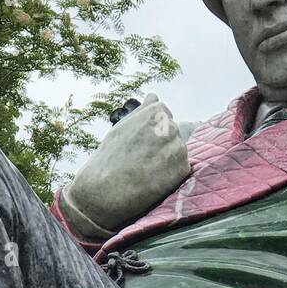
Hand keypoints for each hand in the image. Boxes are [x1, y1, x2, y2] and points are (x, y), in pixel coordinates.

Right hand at [61, 93, 190, 239]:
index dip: (151, 132)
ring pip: (178, 151)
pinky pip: (182, 169)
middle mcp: (170, 126)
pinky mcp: (182, 168)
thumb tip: (153, 96)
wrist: (104, 191)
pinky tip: (153, 180)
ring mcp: (178, 147)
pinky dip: (171, 176)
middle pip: (174, 133)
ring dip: (168, 161)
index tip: (139, 145)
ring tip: (146, 171)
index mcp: (156, 111)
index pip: (165, 115)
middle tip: (141, 161)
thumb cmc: (109, 159)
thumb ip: (142, 112)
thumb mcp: (122, 127)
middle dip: (162, 146)